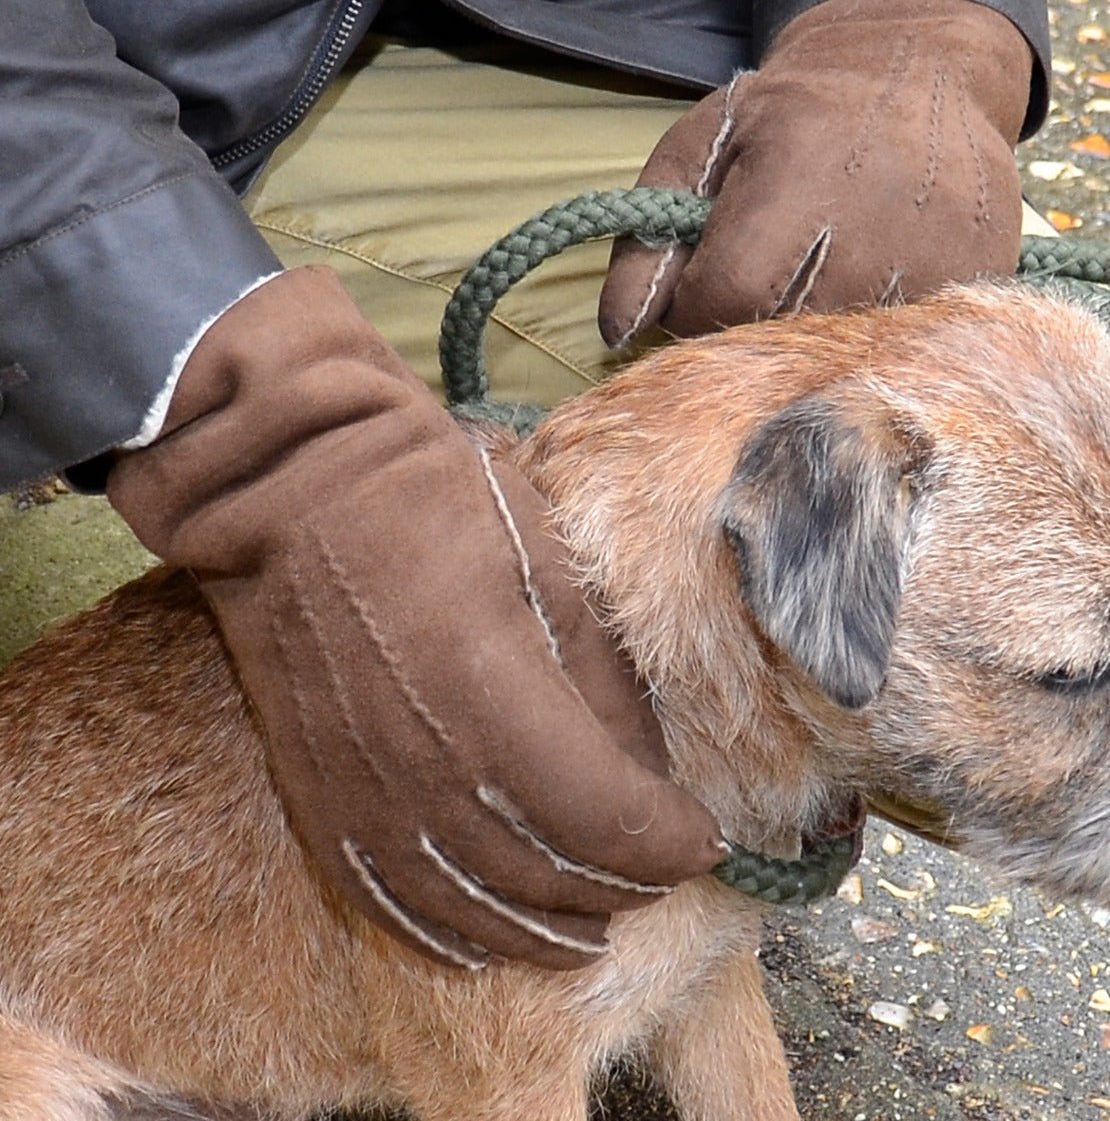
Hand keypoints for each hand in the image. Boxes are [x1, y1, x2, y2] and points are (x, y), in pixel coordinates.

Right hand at [107, 267, 723, 970]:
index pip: (610, 819)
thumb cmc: (434, 506)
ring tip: (594, 927)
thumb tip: (646, 775)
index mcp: (497, 702)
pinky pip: (390, 902)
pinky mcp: (321, 799)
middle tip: (662, 870)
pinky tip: (487, 945)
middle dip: (624, 885)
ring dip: (547, 928)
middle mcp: (429, 772)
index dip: (669, 841)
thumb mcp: (549, 569)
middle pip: (549, 875)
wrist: (292, 496)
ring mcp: (365, 796)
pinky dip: (450, 935)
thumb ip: (605, 686)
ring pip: (475, 907)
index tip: (704, 836)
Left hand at [599, 0, 1031, 343]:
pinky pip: (903, 343)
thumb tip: (616, 333)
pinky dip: (872, 331)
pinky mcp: (978, 276)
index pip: (725, 301)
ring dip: (814, 336)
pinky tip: (865, 285)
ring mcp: (937, 256)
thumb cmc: (786, 119)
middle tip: (758, 286)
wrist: (914, 73)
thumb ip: (646, 243)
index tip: (702, 293)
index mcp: (795, 179)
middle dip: (751, 328)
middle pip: (785, 336)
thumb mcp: (697, 154)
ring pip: (845, 351)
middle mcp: (873, 225)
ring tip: (812, 281)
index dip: (699, 312)